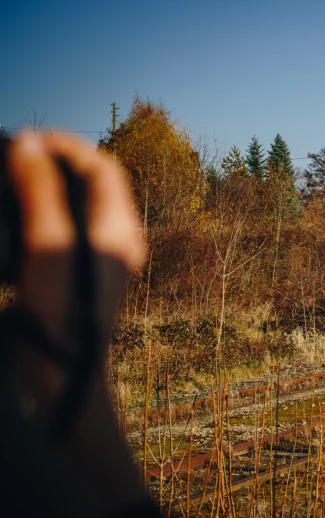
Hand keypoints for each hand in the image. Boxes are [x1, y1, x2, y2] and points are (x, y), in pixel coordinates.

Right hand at [5, 132, 147, 510]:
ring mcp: (100, 258)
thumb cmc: (63, 314)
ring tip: (5, 180)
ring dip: (42, 187)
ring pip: (73, 205)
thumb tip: (29, 144)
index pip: (102, 166)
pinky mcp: (78, 275)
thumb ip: (40, 192)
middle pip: (89, 183)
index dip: (65, 146)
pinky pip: (61, 230)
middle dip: (50, 162)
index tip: (24, 140)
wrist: (63, 377)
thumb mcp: (48, 246)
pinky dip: (37, 215)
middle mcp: (118, 239)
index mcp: (120, 228)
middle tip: (9, 156)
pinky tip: (10, 220)